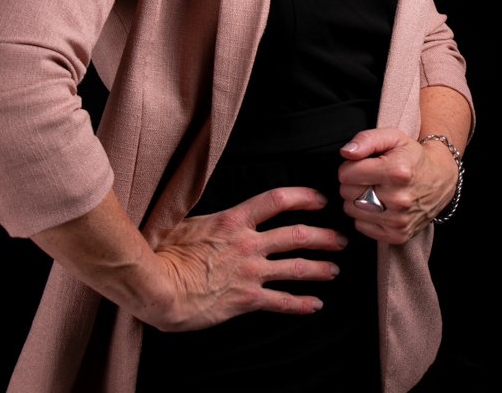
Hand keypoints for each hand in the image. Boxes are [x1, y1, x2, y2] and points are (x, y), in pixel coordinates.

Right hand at [148, 186, 346, 331]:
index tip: (319, 198)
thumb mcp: (186, 223)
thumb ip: (208, 218)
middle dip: (323, 236)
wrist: (160, 287)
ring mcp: (250, 272)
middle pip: (296, 235)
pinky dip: (301, 303)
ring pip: (295, 268)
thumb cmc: (165, 252)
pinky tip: (315, 304)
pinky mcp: (247, 299)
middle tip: (340, 238)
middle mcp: (247, 244)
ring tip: (334, 269)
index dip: (302, 197)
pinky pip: (281, 302)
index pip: (276, 200)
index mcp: (233, 220)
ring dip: (319, 268)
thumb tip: (211, 213)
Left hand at [338, 128, 458, 244]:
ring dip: (357, 200)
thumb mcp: (392, 137)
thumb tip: (347, 153)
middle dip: (352, 182)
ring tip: (375, 190)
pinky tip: (380, 205)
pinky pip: (361, 226)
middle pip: (347, 193)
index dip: (349, 166)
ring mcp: (399, 220)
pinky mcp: (398, 235)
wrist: (440, 178)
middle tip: (369, 177)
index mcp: (396, 171)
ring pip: (352, 210)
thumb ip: (366, 139)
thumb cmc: (412, 156)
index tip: (361, 165)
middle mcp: (399, 199)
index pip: (346, 174)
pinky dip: (365, 216)